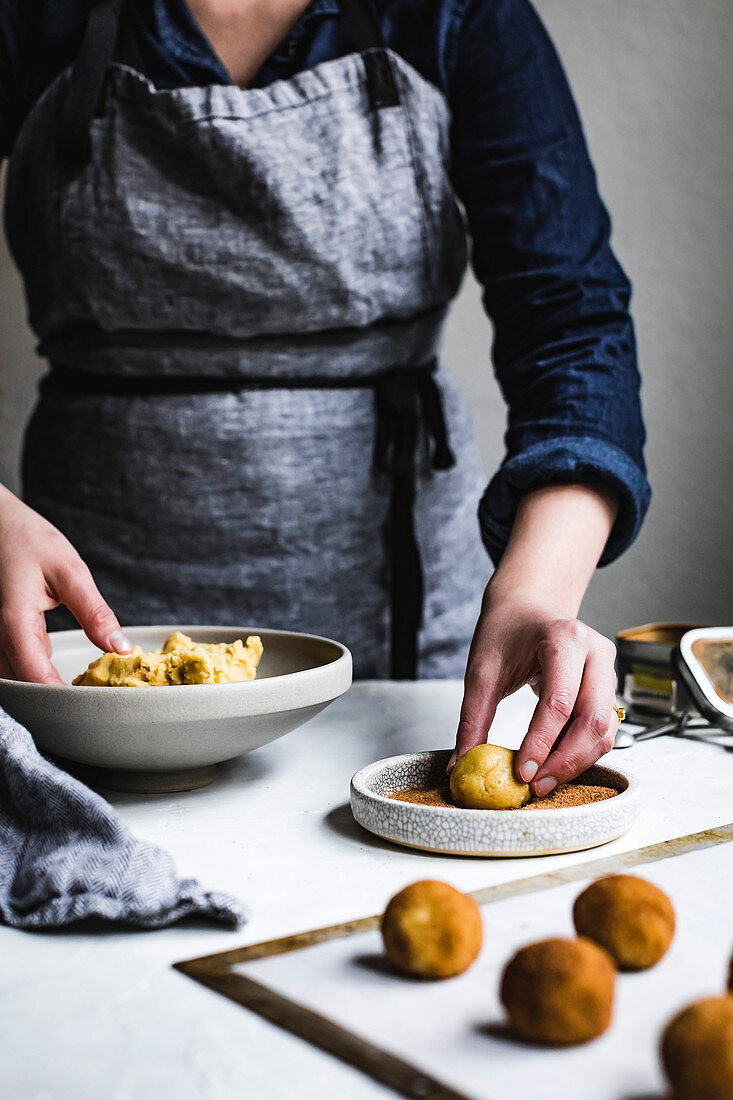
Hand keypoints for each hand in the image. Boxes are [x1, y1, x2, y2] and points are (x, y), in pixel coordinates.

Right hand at [0, 487, 131, 682]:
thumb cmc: (26, 538)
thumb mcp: (69, 570)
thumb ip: (94, 612)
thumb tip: (119, 648)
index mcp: (13, 622)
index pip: (36, 678)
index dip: (64, 697)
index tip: (93, 703)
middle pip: (22, 685)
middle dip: (53, 695)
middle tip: (91, 696)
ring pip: (14, 675)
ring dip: (42, 681)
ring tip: (80, 682)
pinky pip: (11, 660)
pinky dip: (34, 665)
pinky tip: (57, 662)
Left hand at [451, 586, 618, 796]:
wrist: (528, 605)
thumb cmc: (506, 630)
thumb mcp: (481, 669)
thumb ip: (472, 718)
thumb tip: (459, 764)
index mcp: (565, 639)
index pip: (559, 702)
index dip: (542, 743)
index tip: (522, 773)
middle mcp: (596, 653)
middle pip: (593, 721)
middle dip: (566, 761)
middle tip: (536, 786)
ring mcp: (608, 670)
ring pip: (605, 730)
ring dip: (578, 761)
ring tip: (543, 781)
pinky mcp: (609, 687)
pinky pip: (604, 728)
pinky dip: (583, 751)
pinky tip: (556, 764)